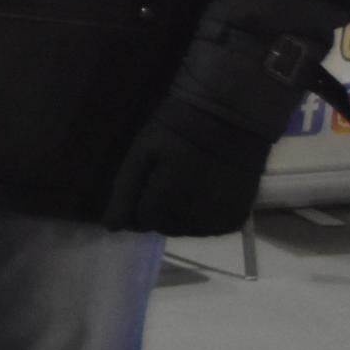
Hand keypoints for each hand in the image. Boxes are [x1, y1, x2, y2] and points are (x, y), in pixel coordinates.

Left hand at [101, 96, 270, 237]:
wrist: (229, 118)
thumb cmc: (178, 128)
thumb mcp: (143, 151)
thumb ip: (126, 190)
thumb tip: (112, 227)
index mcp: (169, 196)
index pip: (143, 220)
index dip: (139, 203)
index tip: (145, 183)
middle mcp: (196, 215)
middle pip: (164, 228)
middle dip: (158, 211)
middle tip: (165, 182)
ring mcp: (219, 219)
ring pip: (186, 231)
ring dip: (179, 217)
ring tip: (184, 186)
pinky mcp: (237, 218)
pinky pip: (209, 229)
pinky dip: (202, 218)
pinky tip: (203, 194)